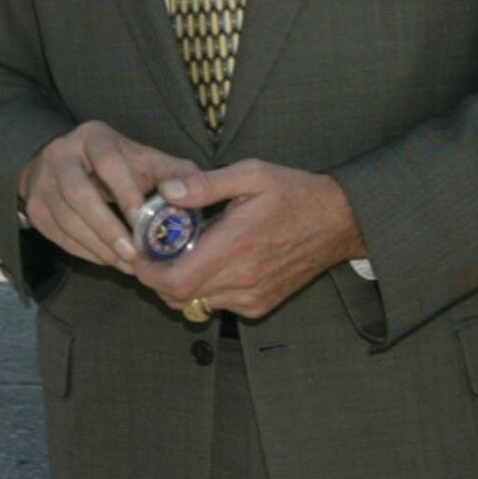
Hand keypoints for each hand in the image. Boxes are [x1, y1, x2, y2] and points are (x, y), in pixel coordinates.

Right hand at [18, 120, 201, 273]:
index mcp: (93, 137)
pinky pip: (56, 233)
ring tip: (124, 263)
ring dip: (97, 245)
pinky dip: (83, 251)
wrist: (68, 164)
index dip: (124, 191)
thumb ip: (175, 173)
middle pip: (78, 192)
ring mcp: (42, 180)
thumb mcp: (146, 160)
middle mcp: (61, 153)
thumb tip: (196, 193)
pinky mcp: (34, 205)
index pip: (107, 162)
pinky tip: (106, 260)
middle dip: (108, 227)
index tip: (143, 220)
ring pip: (65, 217)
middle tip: (133, 254)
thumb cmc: (119, 165)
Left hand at [132, 162, 364, 319]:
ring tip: (177, 253)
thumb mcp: (252, 174)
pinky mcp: (259, 305)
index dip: (148, 272)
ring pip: (194, 304)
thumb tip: (167, 192)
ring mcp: (252, 297)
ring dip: (176, 284)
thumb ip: (207, 184)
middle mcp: (243, 279)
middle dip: (155, 277)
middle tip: (150, 251)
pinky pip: (216, 305)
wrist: (340, 222)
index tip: (137, 252)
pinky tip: (207, 262)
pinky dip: (201, 290)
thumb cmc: (295, 193)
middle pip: (178, 296)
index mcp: (236, 246)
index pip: (176, 279)